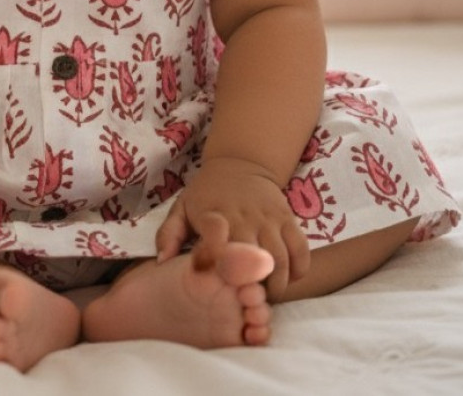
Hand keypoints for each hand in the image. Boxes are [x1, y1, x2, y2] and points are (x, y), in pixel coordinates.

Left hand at [156, 157, 309, 299]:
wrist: (239, 163)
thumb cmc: (207, 193)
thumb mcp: (182, 207)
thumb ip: (168, 234)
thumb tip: (162, 262)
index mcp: (213, 214)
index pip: (215, 237)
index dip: (214, 259)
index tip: (214, 276)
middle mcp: (243, 216)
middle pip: (252, 259)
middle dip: (249, 286)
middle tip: (243, 300)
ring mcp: (269, 219)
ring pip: (280, 260)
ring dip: (275, 285)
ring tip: (264, 295)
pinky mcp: (289, 220)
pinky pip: (300, 251)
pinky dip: (298, 271)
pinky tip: (288, 279)